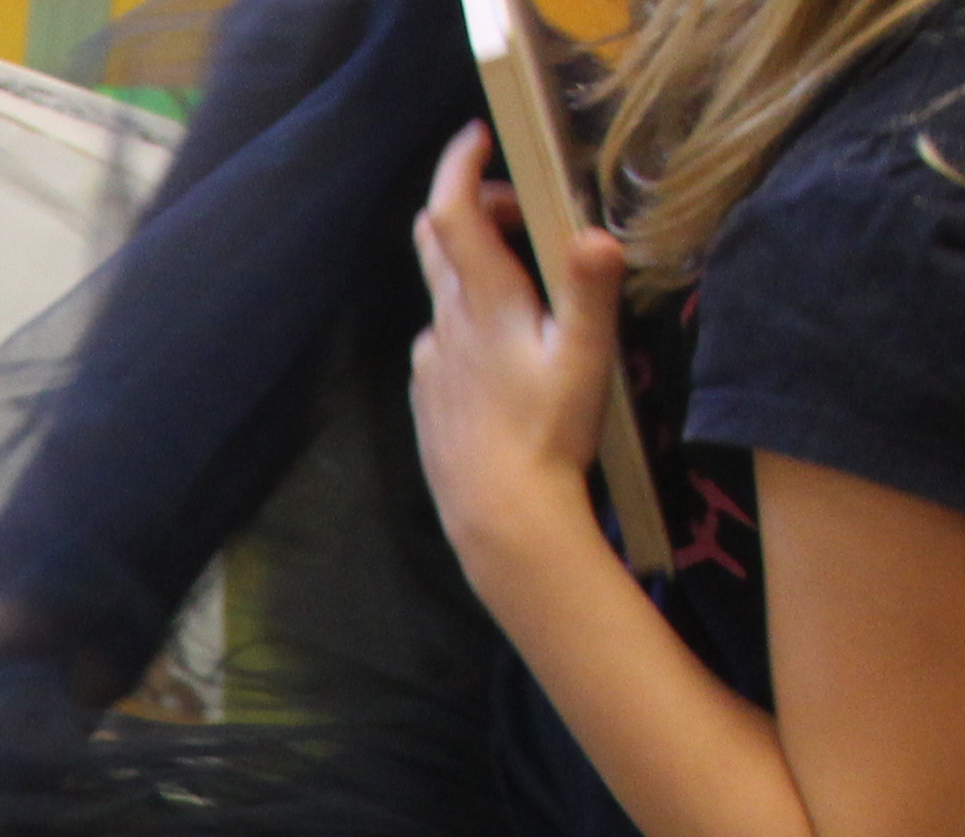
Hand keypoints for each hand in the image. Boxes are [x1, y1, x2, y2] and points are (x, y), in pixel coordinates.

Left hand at [410, 122, 627, 574]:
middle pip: (439, 240)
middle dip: (475, 206)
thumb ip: (589, 289)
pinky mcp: (428, 392)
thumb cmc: (548, 436)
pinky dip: (470, 318)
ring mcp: (430, 360)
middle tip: (523, 208)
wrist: (498, 515)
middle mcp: (445, 323)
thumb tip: (593, 232)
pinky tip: (508, 348)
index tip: (479, 136)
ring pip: (443, 289)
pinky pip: (443, 337)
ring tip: (529, 278)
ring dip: (477, 266)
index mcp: (484, 303)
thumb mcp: (586, 358)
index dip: (460, 166)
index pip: (453, 213)